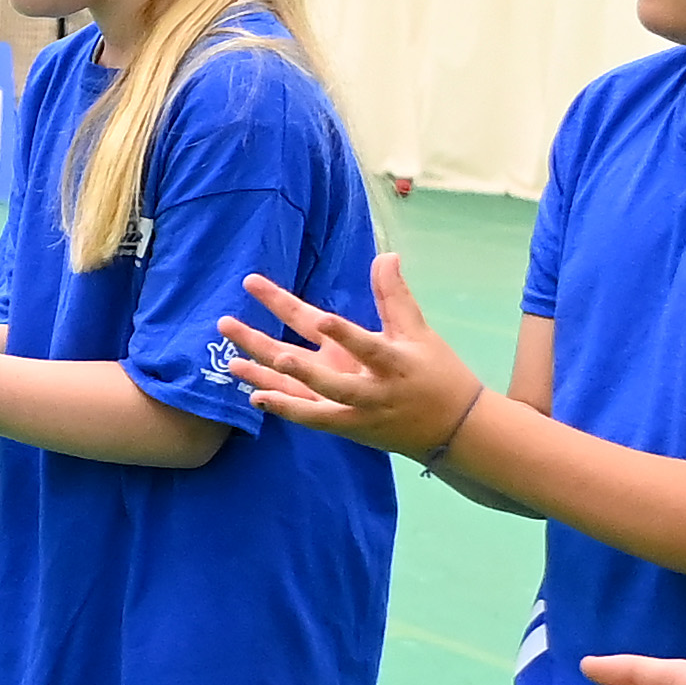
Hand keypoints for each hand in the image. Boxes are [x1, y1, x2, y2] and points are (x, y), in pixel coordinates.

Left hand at [223, 257, 477, 457]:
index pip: (365, 346)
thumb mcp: (419, 332)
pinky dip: (283, 408)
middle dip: (280, 356)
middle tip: (240, 330)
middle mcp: (368, 390)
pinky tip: (254, 395)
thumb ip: (395, 296)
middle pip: (319, 374)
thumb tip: (385, 255)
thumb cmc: (436, 372)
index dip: (345, 335)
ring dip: (268, 380)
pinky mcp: (346, 426)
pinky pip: (309, 418)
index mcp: (392, 361)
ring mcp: (354, 412)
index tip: (323, 319)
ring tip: (233, 364)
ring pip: (306, 398)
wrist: (452, 429)